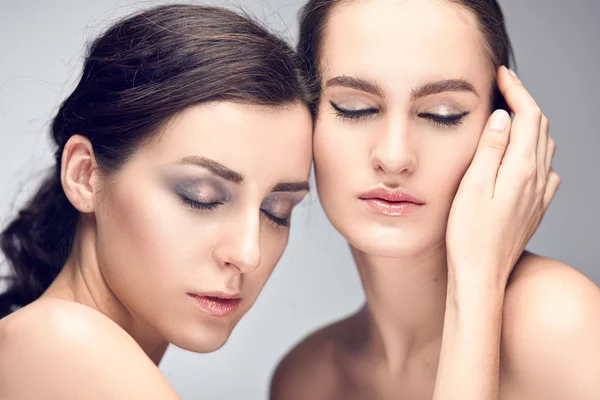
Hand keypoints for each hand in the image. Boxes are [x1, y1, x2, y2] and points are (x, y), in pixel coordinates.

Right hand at [445, 66, 559, 288]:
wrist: (481, 276)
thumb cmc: (469, 237)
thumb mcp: (473, 188)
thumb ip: (490, 151)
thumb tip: (502, 118)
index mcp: (521, 170)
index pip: (528, 117)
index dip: (517, 90)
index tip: (502, 75)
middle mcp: (538, 179)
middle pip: (540, 127)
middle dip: (524, 101)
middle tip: (503, 87)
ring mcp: (540, 195)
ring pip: (545, 146)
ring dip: (530, 124)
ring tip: (509, 115)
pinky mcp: (536, 207)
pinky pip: (546, 169)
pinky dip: (536, 151)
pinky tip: (522, 157)